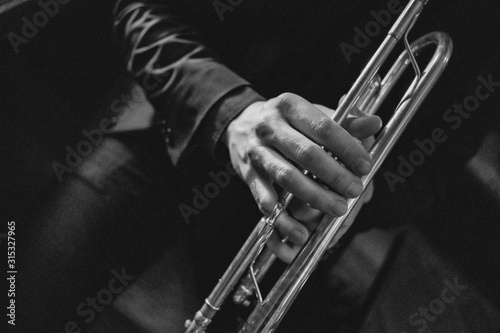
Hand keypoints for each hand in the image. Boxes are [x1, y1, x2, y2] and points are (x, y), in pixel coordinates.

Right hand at [223, 93, 380, 261]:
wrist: (241, 124)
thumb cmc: (286, 121)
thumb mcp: (312, 113)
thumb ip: (345, 122)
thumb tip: (375, 124)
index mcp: (290, 105)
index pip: (323, 127)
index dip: (347, 148)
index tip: (365, 166)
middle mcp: (270, 126)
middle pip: (307, 154)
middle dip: (335, 175)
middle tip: (355, 190)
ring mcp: (256, 151)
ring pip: (287, 177)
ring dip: (315, 196)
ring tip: (337, 209)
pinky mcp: (247, 174)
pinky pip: (264, 198)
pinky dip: (283, 217)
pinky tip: (300, 231)